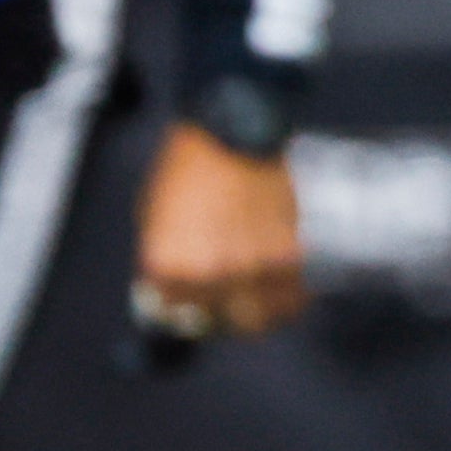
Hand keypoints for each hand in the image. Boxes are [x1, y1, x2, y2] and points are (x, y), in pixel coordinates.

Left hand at [133, 119, 308, 340]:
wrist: (235, 126)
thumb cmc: (190, 166)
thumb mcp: (156, 218)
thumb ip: (166, 261)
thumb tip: (173, 295)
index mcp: (169, 268)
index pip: (173, 315)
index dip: (184, 307)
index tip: (193, 301)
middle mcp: (210, 275)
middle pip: (219, 324)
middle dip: (222, 315)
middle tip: (227, 301)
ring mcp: (254, 267)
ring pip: (261, 317)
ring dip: (260, 310)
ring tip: (260, 294)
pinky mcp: (292, 253)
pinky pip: (294, 293)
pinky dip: (290, 291)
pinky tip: (283, 278)